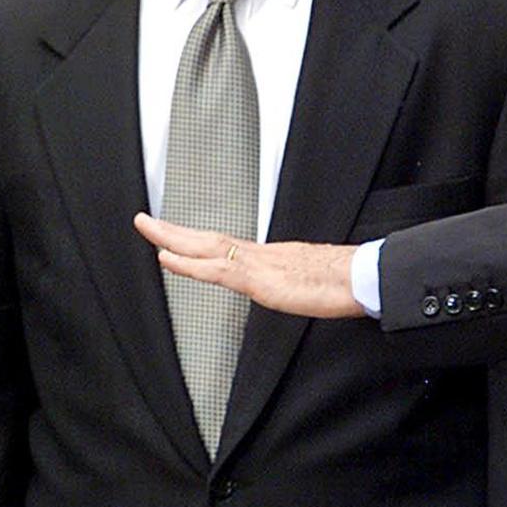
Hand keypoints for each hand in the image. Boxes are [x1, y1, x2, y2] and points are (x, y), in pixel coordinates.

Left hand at [133, 213, 361, 318]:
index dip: (195, 240)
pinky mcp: (259, 278)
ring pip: (205, 247)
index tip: (173, 235)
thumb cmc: (342, 281)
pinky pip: (216, 270)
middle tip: (144, 221)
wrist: (362, 276)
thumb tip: (286, 286)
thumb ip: (290, 282)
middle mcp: (258, 253)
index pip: (223, 245)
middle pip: (207, 237)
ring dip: (172, 238)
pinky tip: (168, 260)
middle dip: (173, 230)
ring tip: (147, 229)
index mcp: (268, 256)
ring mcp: (257, 263)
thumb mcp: (308, 282)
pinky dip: (188, 264)